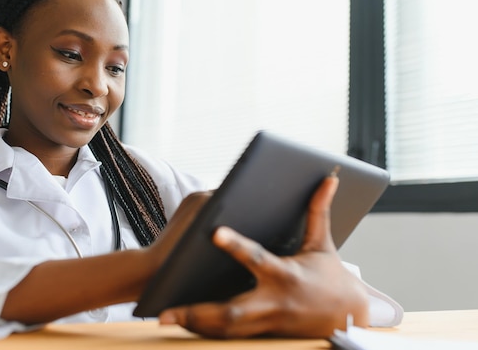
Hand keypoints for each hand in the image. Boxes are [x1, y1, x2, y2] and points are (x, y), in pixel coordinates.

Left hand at [158, 175, 368, 337]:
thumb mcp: (323, 245)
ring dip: (196, 324)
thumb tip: (328, 178)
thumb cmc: (332, 278)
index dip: (236, 245)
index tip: (213, 231)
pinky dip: (206, 331)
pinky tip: (183, 324)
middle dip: (199, 312)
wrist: (347, 321)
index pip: (256, 258)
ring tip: (165, 318)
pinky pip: (230, 335)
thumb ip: (319, 211)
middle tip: (167, 311)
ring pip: (227, 330)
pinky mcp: (263, 334)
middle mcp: (272, 303)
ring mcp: (266, 323)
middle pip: (231, 311)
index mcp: (284, 275)